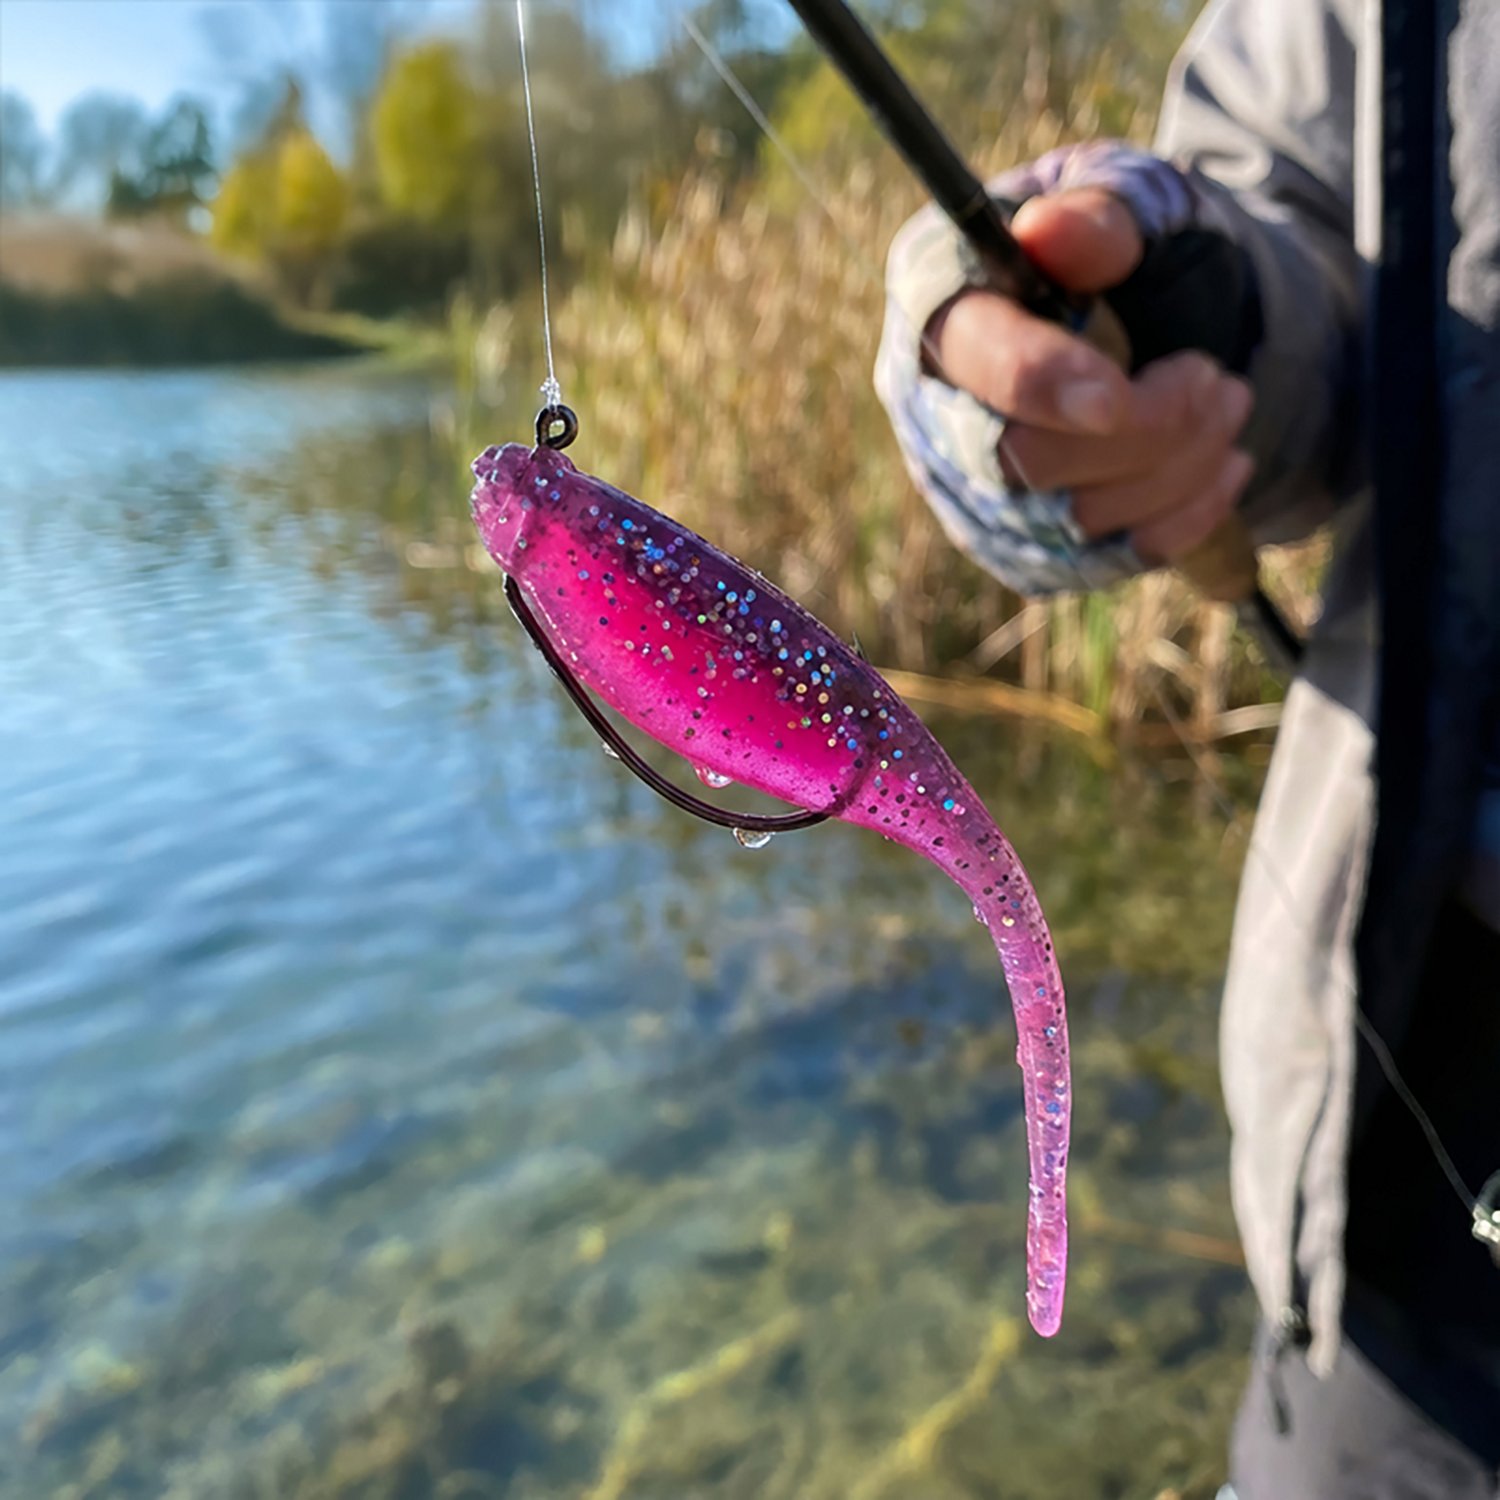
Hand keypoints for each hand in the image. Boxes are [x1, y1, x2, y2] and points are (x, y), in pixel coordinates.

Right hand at [924, 188, 1254, 565]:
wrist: (1167, 319)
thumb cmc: (1133, 249)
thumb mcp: (1132, 198)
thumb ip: (1099, 213)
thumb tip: (1049, 232)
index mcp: (938, 303)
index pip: (969, 360)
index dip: (1039, 382)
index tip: (1118, 395)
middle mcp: (934, 410)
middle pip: (1020, 460)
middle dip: (1143, 428)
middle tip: (1213, 376)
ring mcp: (971, 491)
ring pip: (1071, 520)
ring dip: (1178, 465)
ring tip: (1226, 401)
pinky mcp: (1020, 548)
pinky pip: (1098, 563)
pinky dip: (1180, 519)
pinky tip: (1221, 465)